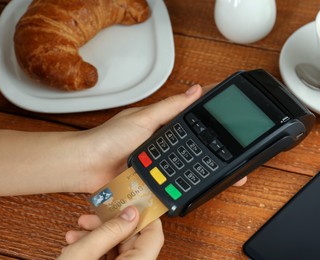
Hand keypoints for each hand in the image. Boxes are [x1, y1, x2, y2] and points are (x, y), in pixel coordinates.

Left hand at [0, 84, 245, 195]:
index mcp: (161, 123)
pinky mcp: (152, 179)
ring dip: (199, 167)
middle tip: (233, 150)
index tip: (229, 111)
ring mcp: (157, 161)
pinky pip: (171, 182)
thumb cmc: (107, 138)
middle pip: (192, 143)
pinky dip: (181, 183)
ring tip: (221, 170)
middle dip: (212, 147)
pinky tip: (194, 185)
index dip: (210, 115)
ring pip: (184, 164)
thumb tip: (195, 91)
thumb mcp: (144, 118)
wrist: (87, 166)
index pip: (192, 117)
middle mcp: (161, 142)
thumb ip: (171, 108)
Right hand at [60, 206, 162, 259]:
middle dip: (112, 225)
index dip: (144, 216)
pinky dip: (96, 249)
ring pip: (120, 248)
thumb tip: (131, 213)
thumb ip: (110, 230)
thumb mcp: (84, 255)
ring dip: (100, 235)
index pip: (154, 235)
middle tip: (94, 216)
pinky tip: (78, 243)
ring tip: (79, 230)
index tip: (131, 201)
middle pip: (133, 240)